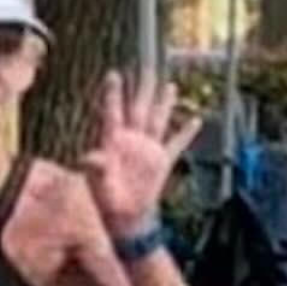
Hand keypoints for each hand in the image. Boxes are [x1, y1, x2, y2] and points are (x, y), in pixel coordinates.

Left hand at [78, 72, 202, 235]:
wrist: (126, 219)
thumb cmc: (107, 203)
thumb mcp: (99, 185)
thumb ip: (97, 168)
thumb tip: (90, 156)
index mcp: (114, 143)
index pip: (114, 113)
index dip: (113, 94)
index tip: (113, 74)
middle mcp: (131, 142)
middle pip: (139, 109)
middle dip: (143, 88)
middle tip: (147, 65)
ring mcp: (147, 150)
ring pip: (157, 120)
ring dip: (163, 103)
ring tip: (169, 85)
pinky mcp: (162, 162)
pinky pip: (176, 144)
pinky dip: (186, 133)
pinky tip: (196, 120)